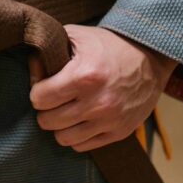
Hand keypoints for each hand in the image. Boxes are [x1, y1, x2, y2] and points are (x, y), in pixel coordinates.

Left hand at [28, 25, 176, 151]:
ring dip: (59, 126)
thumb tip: (31, 68)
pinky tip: (80, 121)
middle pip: (48, 121)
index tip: (43, 86)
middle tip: (52, 100)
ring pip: (63, 138)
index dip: (37, 91)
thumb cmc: (110, 45)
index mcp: (84, 76)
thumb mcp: (78, 36)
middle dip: (45, 109)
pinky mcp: (119, 132)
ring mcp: (109, 120)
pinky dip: (76, 136)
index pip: (39, 98)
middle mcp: (97, 102)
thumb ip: (49, 49)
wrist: (151, 57)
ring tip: (65, 112)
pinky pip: (82, 146)